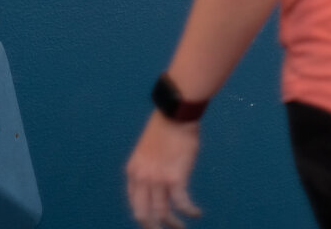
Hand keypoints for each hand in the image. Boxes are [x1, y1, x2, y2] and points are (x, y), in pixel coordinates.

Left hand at [125, 111, 201, 228]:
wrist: (174, 114)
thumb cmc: (164, 129)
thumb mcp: (146, 152)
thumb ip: (148, 171)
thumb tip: (155, 188)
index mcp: (133, 171)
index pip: (134, 204)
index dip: (144, 217)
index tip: (154, 222)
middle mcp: (142, 179)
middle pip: (144, 215)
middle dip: (154, 228)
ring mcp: (158, 180)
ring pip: (164, 214)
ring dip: (174, 225)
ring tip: (182, 228)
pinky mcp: (175, 178)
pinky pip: (182, 204)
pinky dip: (190, 211)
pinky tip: (196, 213)